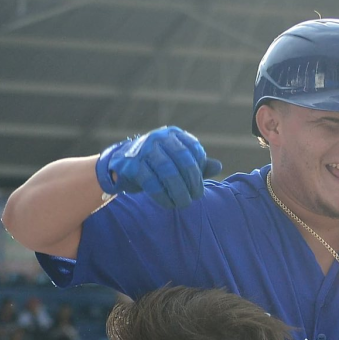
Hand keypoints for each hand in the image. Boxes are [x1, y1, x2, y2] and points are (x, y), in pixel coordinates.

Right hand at [95, 126, 222, 208]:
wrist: (120, 166)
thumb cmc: (155, 165)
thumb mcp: (176, 162)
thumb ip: (197, 164)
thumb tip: (218, 166)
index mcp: (173, 135)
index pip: (194, 151)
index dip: (199, 171)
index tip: (198, 187)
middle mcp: (159, 138)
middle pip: (183, 161)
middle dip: (192, 182)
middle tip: (195, 197)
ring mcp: (144, 150)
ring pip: (168, 172)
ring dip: (179, 191)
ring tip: (183, 203)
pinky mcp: (132, 165)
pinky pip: (151, 183)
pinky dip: (162, 196)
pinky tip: (168, 204)